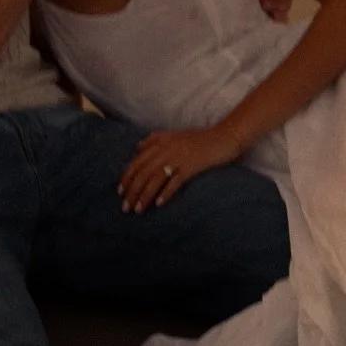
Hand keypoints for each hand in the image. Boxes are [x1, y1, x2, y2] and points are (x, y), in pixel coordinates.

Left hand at [119, 126, 243, 211]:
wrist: (225, 136)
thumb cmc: (201, 138)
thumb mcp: (175, 135)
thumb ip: (155, 139)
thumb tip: (138, 147)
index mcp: (161, 141)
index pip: (137, 161)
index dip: (127, 177)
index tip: (120, 192)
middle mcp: (166, 149)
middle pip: (143, 172)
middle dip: (132, 191)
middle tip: (125, 207)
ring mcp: (179, 157)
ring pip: (155, 179)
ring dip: (145, 196)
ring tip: (138, 210)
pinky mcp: (192, 166)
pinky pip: (175, 181)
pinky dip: (165, 193)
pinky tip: (159, 204)